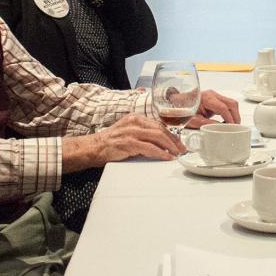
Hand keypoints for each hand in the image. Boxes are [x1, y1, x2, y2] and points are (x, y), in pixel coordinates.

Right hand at [67, 114, 185, 168]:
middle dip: (174, 141)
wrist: (94, 147)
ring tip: (177, 154)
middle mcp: (135, 122)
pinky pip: (150, 148)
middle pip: (161, 130)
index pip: (159, 125)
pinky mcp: (129, 143)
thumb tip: (161, 142)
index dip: (171, 134)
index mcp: (136, 118)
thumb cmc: (111, 142)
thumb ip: (143, 133)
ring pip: (157, 137)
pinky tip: (167, 157)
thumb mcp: (128, 132)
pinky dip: (161, 153)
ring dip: (170, 147)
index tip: (179, 143)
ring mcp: (131, 132)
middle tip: (182, 149)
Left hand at [186, 90, 240, 127]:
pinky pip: (227, 105)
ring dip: (234, 114)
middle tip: (236, 127)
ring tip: (233, 125)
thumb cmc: (183, 111)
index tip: (232, 127)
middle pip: (231, 104)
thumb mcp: (194, 121)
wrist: (177, 104)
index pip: (224, 108)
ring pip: (231, 103)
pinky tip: (228, 121)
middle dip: (236, 116)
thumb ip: (208, 124)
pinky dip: (230, 113)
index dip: (230, 119)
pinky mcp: (215, 99)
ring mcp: (214, 96)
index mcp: (207, 98)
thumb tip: (220, 128)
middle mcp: (212, 95)